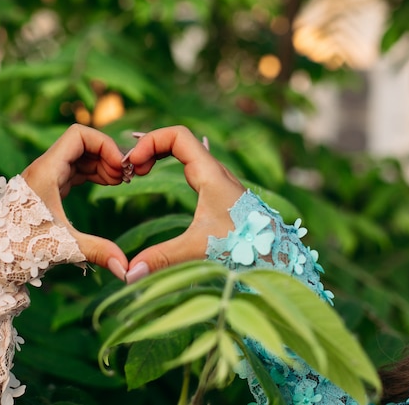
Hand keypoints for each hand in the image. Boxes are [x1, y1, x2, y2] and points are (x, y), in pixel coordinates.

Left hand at [21, 123, 127, 279]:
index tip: (121, 168)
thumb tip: (127, 270)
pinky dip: (93, 174)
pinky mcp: (47, 189)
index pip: (79, 135)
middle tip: (127, 177)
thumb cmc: (21, 251)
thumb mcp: (64, 246)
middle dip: (107, 155)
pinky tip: (107, 185)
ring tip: (120, 182)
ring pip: (79, 157)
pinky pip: (74, 171)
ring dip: (102, 164)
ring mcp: (46, 178)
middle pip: (83, 143)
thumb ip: (98, 251)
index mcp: (46, 171)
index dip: (105, 145)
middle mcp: (44, 169)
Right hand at [124, 126, 245, 283]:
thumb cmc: (247, 246)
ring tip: (137, 175)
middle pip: (177, 141)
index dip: (150, 142)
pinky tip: (156, 183)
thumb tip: (129, 273)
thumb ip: (163, 258)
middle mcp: (214, 172)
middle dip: (150, 148)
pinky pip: (188, 167)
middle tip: (129, 170)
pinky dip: (168, 167)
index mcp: (210, 174)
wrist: (280, 254)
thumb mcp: (200, 249)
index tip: (132, 166)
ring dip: (158, 156)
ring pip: (184, 153)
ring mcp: (217, 181)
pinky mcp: (218, 194)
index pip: (177, 135)